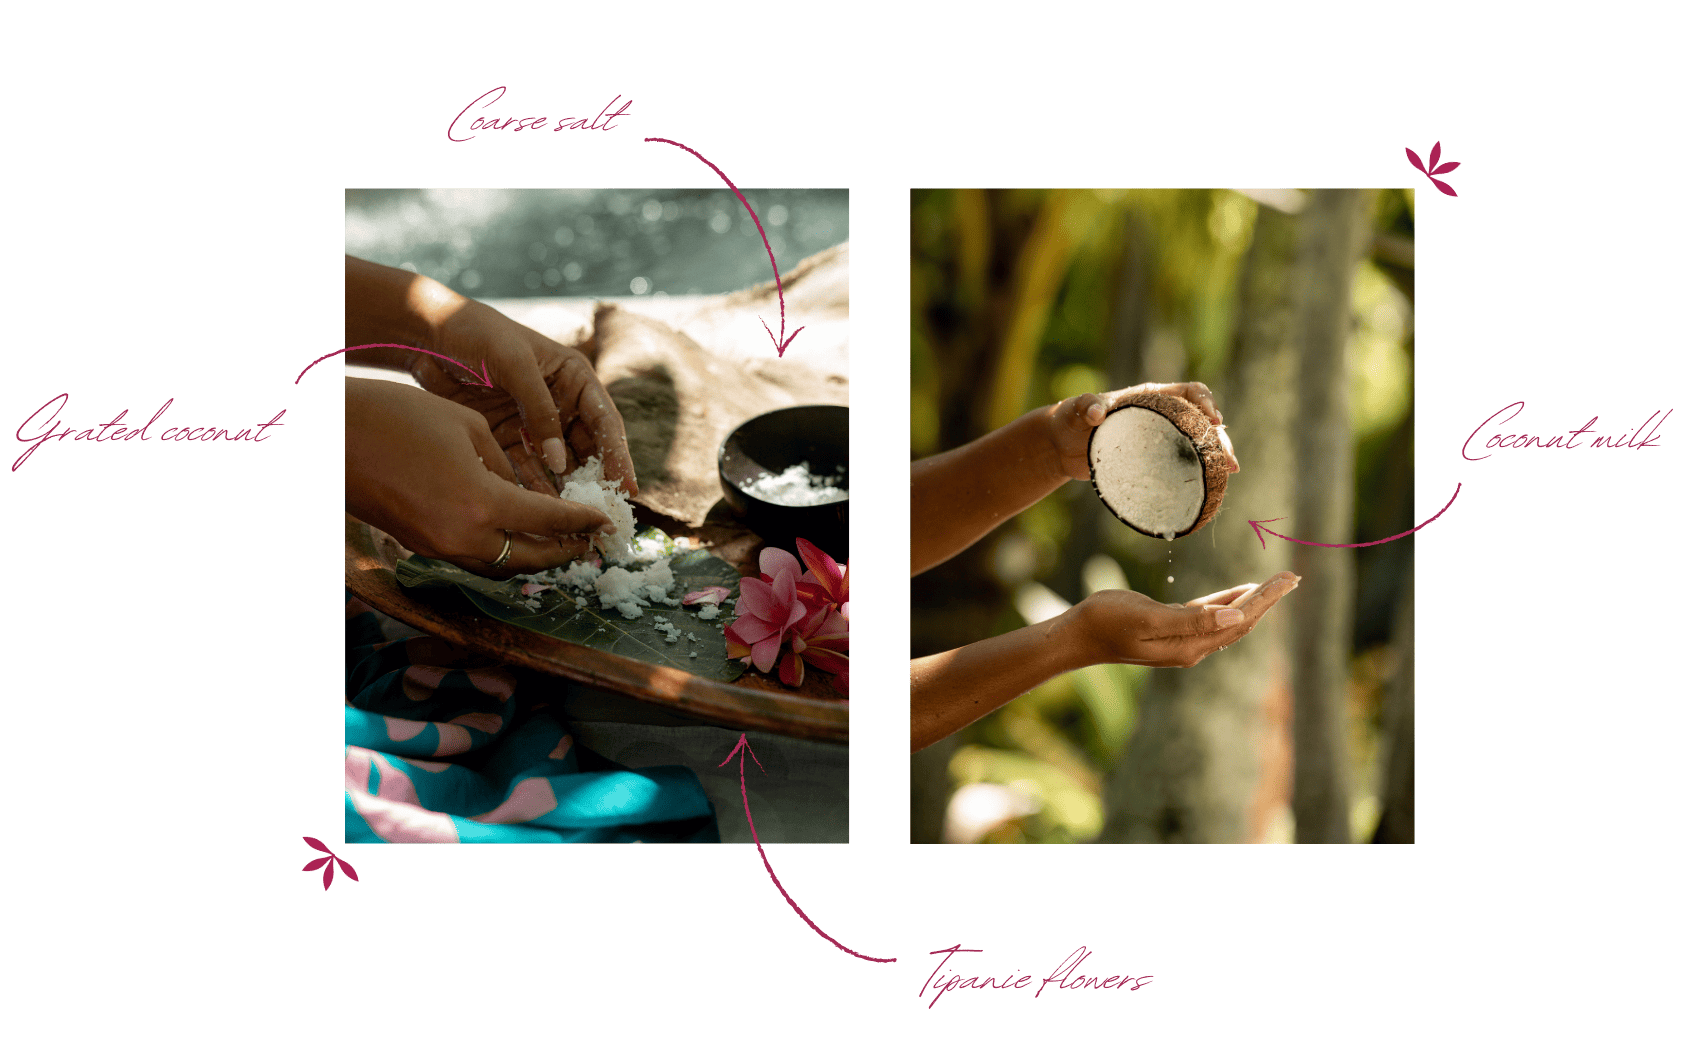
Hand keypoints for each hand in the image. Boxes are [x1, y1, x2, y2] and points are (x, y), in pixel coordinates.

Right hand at [345, 377, 613, 577]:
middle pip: (530, 559)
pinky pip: (475, 558)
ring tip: (560, 543)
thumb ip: (504, 464)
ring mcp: (440, 547)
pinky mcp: (422, 547)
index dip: (583, 522)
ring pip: (502, 566)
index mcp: (483, 503)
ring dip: (533, 557)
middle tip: (590, 542)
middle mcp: (465, 537)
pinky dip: (502, 552)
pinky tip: (515, 535)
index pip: (549, 521)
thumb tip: (522, 489)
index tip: (607, 523)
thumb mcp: (467, 428)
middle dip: (564, 552)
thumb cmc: (400, 417)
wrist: (335, 439)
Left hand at [410, 298, 638, 498]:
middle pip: (586, 449)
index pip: (604, 422)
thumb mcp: (515, 364)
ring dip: (565, 490)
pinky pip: (526, 468)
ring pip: (557, 464)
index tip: (626, 486)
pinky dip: (533, 489)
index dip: (618, 455)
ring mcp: (533, 423)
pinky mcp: (507, 437)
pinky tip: (540, 512)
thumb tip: (561, 463)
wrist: (428, 334)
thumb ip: (540, 412)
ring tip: (572, 520)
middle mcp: (560, 403)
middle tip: (602, 512)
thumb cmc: (478, 334)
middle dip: (594, 480)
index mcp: (573, 378)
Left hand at [1045, 381, 1240, 481]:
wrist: (1060, 446)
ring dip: (1215, 455)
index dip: (1205, 402)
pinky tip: (1209, 486)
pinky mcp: (1152, 461)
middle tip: (1229, 459)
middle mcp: (1161, 416)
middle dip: (1219, 437)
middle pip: (1200, 421)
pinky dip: (1196, 472)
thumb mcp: (1076, 409)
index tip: (1213, 419)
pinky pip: (1180, 464)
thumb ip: (1086, 406)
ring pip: (1196, 444)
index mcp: (1150, 398)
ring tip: (1228, 472)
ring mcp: (1159, 439)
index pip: (1189, 392)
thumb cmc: (1069, 418)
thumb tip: (1097, 412)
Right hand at [1071, 571, 1297, 666]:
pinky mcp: (1170, 630)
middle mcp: (1192, 647)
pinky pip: (1210, 616)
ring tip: (1276, 585)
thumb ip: (1193, 620)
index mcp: (1191, 645)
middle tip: (1292, 578)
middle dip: (1268, 600)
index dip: (1266, 599)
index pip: (1240, 620)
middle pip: (1241, 622)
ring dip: (1252, 601)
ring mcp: (1181, 640)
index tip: (1289, 579)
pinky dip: (1228, 603)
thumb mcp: (1149, 618)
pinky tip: (1238, 594)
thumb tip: (1236, 618)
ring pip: (1228, 620)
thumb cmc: (1107, 622)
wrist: (1077, 635)